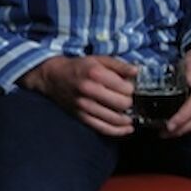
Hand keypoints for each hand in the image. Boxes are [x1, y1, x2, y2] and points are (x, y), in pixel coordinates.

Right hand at [18, 55, 136, 135]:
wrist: (54, 77)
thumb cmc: (79, 68)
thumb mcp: (100, 60)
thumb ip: (120, 65)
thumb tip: (136, 72)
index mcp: (95, 74)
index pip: (126, 88)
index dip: (132, 88)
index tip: (129, 87)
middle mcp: (89, 91)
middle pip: (123, 104)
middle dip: (129, 102)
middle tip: (126, 98)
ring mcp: (84, 106)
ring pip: (115, 118)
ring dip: (126, 117)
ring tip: (128, 112)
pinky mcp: (81, 117)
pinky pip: (104, 128)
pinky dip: (119, 130)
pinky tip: (127, 128)